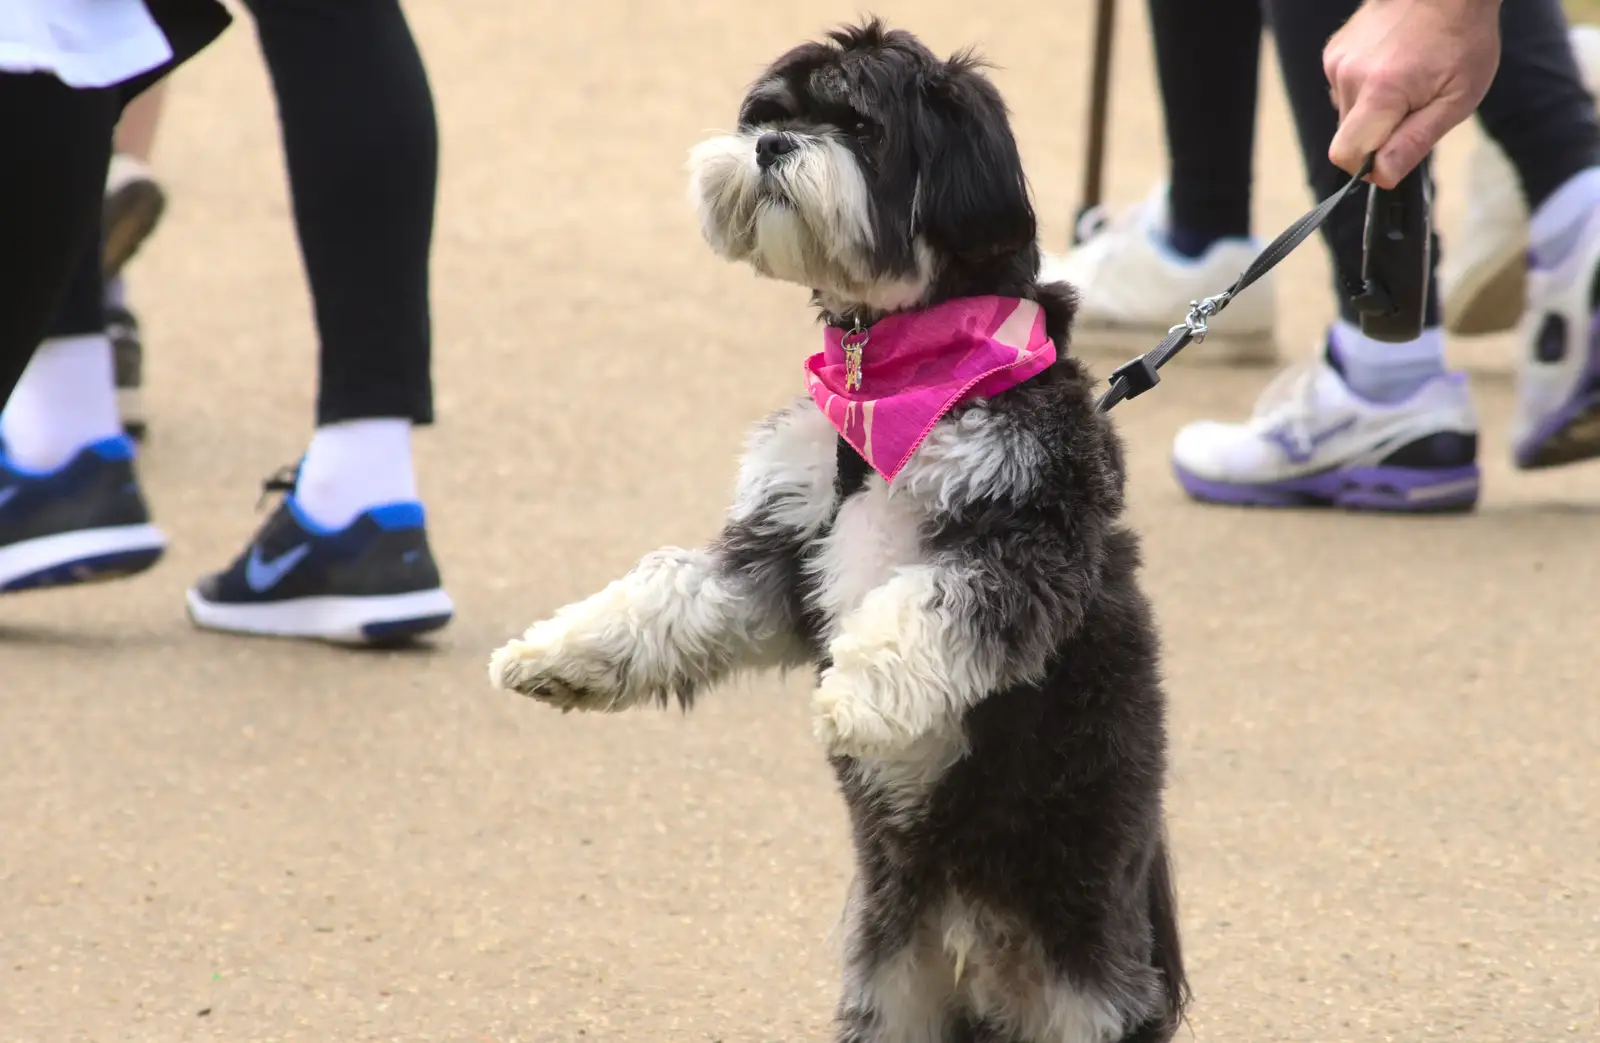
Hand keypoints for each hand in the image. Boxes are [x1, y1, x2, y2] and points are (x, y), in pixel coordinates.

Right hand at [1325, 0, 1501, 187]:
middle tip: (1413, 107)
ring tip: (1403, 81)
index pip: (1347, 155)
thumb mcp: (1457, 99)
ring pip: (1345, 115)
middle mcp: (1349, 76)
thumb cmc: (1461, 39)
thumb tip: (1382, 177)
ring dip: (1370, 112)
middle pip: (1347, 137)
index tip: (1395, 154)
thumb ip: (1415, 141)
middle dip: (1376, 136)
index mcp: (1381, 92)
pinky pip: (1342, 91)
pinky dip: (1363, 90)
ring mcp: (1337, 62)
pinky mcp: (1333, 53)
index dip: (1369, 166)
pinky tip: (1389, 68)